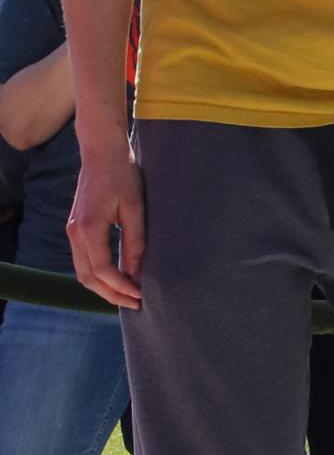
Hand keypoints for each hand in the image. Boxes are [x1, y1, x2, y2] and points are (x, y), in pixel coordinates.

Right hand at [67, 137, 145, 308]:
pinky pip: (83, 261)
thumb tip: (135, 273)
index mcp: (90, 227)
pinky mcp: (75, 228)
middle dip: (111, 295)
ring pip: (83, 272)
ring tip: (127, 295)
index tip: (140, 295)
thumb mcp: (134, 208)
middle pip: (88, 278)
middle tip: (136, 304)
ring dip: (103, 288)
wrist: (101, 151)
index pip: (102, 270)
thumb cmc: (122, 174)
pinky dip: (98, 275)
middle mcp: (75, 232)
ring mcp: (72, 231)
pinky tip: (117, 278)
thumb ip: (135, 242)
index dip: (121, 287)